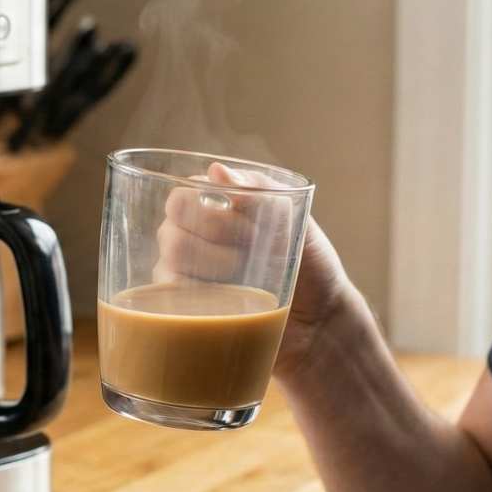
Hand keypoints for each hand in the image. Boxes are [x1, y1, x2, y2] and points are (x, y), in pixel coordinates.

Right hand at [152, 162, 355, 377]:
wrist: (321, 321)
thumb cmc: (310, 262)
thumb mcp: (294, 217)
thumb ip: (259, 189)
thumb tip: (215, 170)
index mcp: (210, 207)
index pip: (180, 200)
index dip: (210, 217)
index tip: (252, 230)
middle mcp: (189, 236)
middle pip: (170, 235)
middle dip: (217, 250)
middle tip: (253, 258)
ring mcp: (185, 275)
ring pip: (170, 269)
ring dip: (214, 275)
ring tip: (248, 284)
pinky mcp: (186, 312)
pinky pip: (170, 306)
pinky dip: (200, 304)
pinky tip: (229, 305)